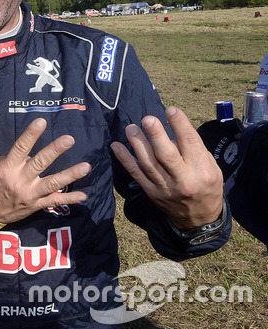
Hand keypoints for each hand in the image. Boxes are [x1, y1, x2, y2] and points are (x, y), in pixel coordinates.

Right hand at [0, 118, 89, 223]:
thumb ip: (6, 158)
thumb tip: (25, 150)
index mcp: (8, 168)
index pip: (21, 147)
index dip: (31, 134)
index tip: (41, 122)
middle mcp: (20, 180)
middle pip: (40, 162)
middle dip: (55, 150)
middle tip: (69, 139)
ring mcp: (29, 194)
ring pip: (52, 183)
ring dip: (70, 174)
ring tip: (86, 167)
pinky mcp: (35, 205)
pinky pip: (54, 201)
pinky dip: (69, 199)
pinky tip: (83, 195)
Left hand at [111, 106, 222, 228]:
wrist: (199, 218)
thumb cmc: (206, 185)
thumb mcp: (211, 168)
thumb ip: (194, 150)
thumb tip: (172, 131)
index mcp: (202, 171)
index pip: (190, 144)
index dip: (180, 125)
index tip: (171, 110)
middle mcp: (183, 180)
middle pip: (167, 155)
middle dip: (156, 136)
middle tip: (147, 119)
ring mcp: (165, 187)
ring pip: (148, 164)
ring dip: (137, 145)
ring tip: (131, 128)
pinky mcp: (151, 192)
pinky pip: (136, 174)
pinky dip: (124, 160)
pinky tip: (116, 146)